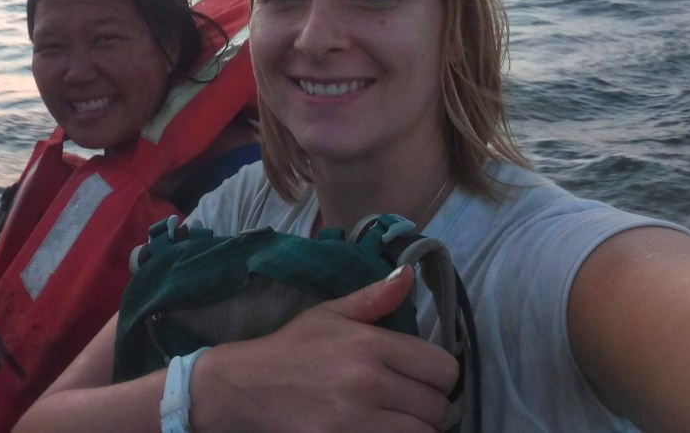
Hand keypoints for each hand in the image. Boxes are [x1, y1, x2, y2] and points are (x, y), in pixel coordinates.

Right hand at [190, 265, 458, 432]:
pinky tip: (380, 427)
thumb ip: (374, 298)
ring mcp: (357, 422)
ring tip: (395, 418)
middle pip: (438, 407)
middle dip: (428, 405)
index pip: (443, 368)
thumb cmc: (292, 348)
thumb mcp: (329, 314)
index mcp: (368, 344)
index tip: (423, 376)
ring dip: (414, 427)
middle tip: (407, 400)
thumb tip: (408, 273)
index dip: (439, 374)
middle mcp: (368, 383)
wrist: (246, 388)